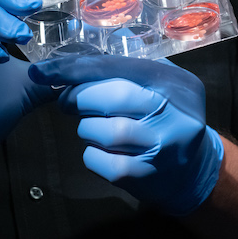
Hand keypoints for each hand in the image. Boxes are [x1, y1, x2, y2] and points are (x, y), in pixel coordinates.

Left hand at [29, 55, 223, 215]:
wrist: (196, 171)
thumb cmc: (169, 117)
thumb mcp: (165, 84)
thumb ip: (130, 69)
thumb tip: (75, 62)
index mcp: (173, 83)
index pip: (118, 67)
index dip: (75, 68)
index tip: (42, 71)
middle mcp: (172, 112)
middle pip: (114, 97)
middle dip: (80, 98)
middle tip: (68, 102)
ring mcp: (161, 146)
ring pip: (105, 131)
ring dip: (88, 128)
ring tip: (94, 127)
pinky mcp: (146, 175)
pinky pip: (102, 162)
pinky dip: (92, 154)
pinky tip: (102, 150)